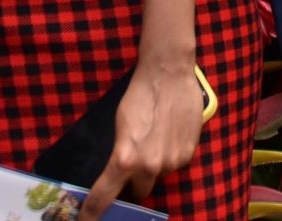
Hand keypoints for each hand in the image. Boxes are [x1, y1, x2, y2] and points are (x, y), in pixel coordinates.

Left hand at [78, 58, 206, 219]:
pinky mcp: (189, 154)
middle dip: (135, 182)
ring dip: (155, 164)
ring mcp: (172, 163)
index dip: (93, 212)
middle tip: (135, 162)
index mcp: (125, 159)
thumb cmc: (138, 95)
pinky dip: (171, 154)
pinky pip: (176, 163)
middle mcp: (149, 167)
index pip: (105, 196)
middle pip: (140, 192)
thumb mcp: (120, 126)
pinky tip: (170, 132)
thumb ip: (121, 153)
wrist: (169, 74)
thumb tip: (120, 171)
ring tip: (157, 136)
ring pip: (159, 175)